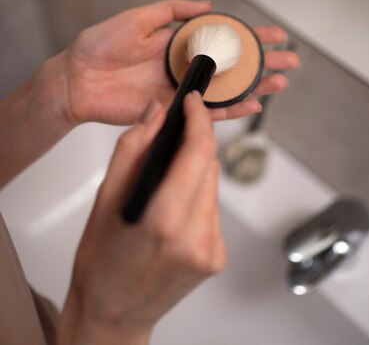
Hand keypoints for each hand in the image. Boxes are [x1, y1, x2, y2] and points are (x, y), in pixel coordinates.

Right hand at [58, 92, 224, 344]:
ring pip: (212, 185)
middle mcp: (196, 237)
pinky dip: (196, 196)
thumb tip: (155, 112)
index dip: (199, 120)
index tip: (192, 102)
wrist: (113, 315)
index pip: (198, 153)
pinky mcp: (218, 257)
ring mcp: (211, 250)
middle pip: (209, 165)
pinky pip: (212, 208)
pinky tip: (174, 204)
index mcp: (163, 221)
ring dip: (194, 170)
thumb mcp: (104, 199)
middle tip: (169, 138)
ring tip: (165, 178)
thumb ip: (132, 149)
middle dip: (192, 144)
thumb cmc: (101, 261)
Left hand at [59, 0, 298, 126]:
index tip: (276, 34)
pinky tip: (251, 103)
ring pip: (226, 90)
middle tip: (290, 62)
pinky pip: (206, 112)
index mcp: (179, 42)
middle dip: (262, 63)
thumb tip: (207, 5)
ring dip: (254, 87)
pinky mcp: (171, 108)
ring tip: (279, 83)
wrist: (76, 79)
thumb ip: (173, 11)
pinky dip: (230, 109)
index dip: (250, 36)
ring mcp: (181, 88)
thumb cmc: (100, 45)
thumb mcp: (138, 18)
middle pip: (232, 66)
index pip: (223, 38)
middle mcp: (185, 66)